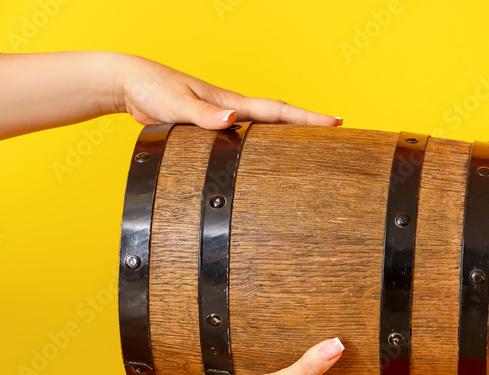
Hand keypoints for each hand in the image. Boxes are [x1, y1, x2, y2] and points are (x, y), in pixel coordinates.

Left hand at [112, 53, 342, 129]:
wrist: (129, 84)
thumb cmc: (151, 89)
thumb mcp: (176, 104)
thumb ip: (203, 114)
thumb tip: (232, 119)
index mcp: (232, 103)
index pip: (279, 111)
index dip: (308, 118)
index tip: (336, 122)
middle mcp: (234, 109)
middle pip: (281, 118)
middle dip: (311, 125)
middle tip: (339, 134)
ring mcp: (225, 117)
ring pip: (266, 128)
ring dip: (291, 134)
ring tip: (316, 147)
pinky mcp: (213, 127)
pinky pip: (248, 137)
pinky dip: (266, 143)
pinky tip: (268, 155)